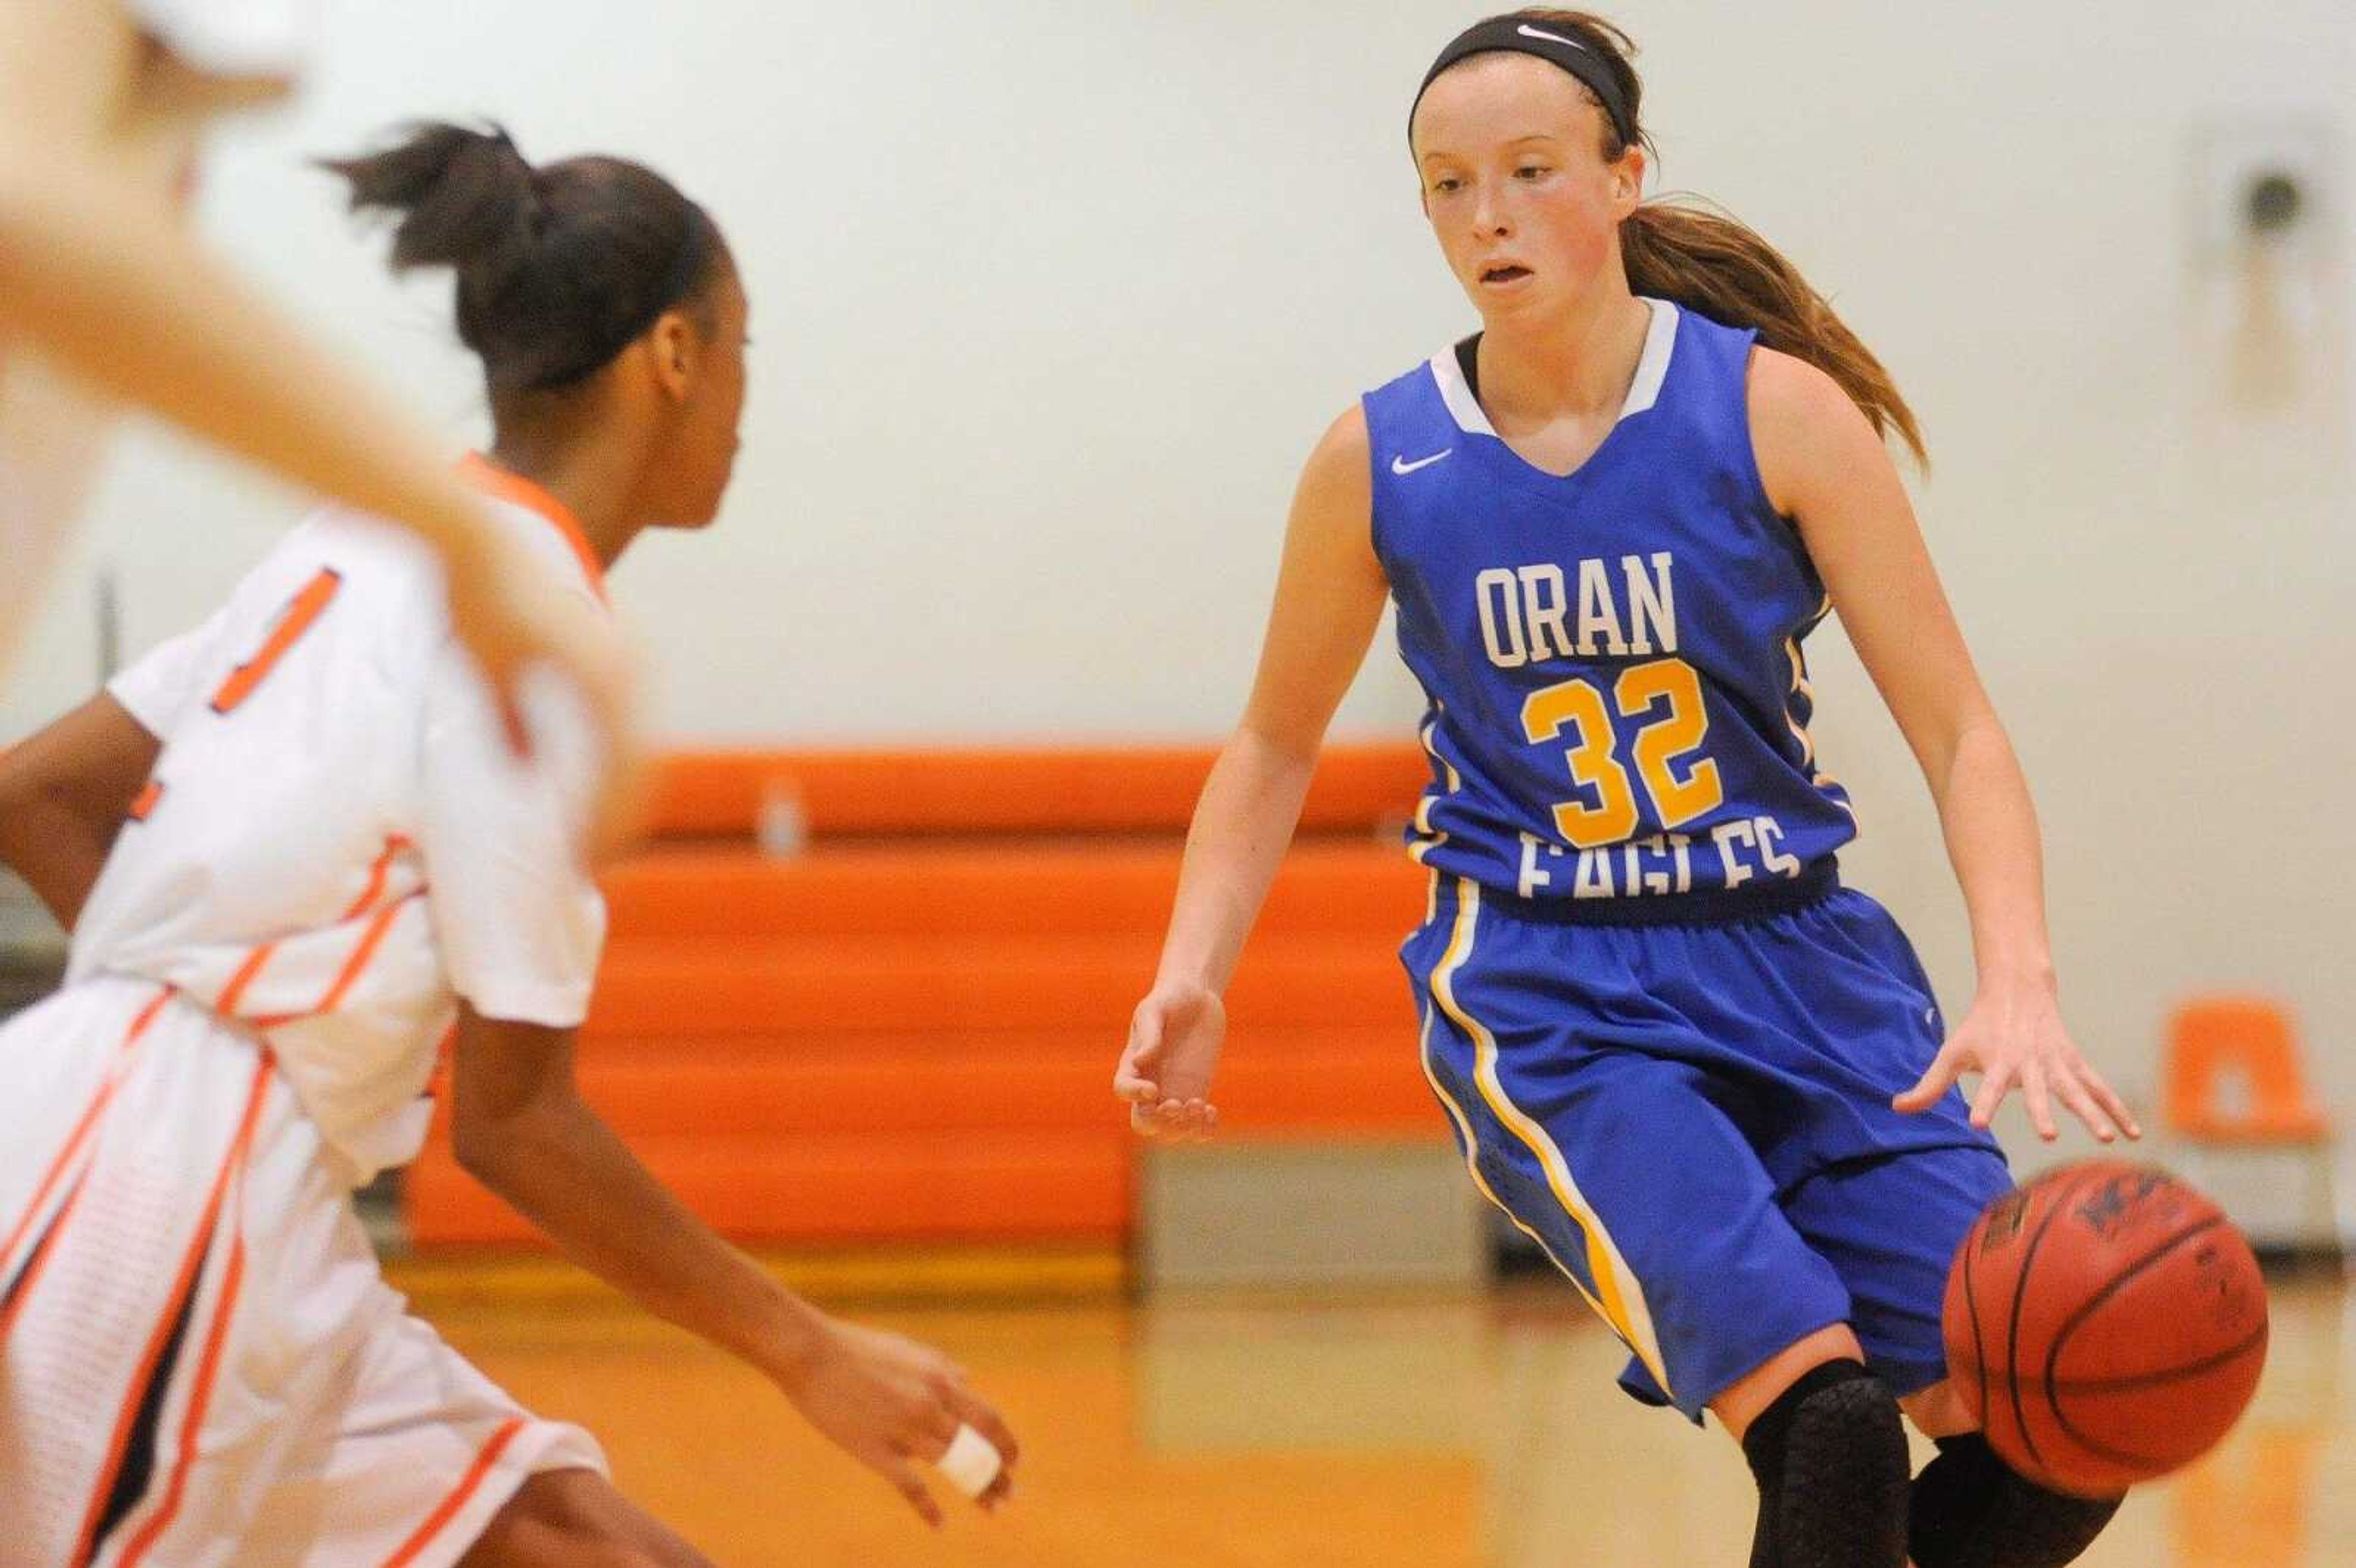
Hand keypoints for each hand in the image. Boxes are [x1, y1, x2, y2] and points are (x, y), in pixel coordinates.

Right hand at [439, 525, 645, 861]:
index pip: (627, 757)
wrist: (473, 551)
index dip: (614, 808)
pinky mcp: (601, 673)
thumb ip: (517, 729)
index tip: (593, 847)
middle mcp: (630, 672)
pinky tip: (583, 826)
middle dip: (619, 824)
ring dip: (612, 821)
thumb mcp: (499, 680)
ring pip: (633, 771)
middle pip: (640, 771)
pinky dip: (601, 796)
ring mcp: (621, 672)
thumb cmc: (482, 605)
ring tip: (588, 859)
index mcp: (612, 673)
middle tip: (595, 866)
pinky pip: (612, 752)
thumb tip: (524, 775)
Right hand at [777, 1317, 1019, 1526]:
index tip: (1014, 1461)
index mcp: (940, 1380)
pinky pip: (911, 1486)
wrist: (811, 1353)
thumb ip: (942, 1366)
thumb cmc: (858, 1348)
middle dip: (999, 1473)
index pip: (987, 1418)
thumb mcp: (909, 1350)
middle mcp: (930, 1406)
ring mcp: (904, 1430)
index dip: (1005, 1442)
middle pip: (978, 1447)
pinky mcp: (876, 1451)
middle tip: (1012, 1495)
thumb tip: (967, 1377)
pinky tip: (939, 1523)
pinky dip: (928, 1508)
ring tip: (993, 1509)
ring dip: (978, 1490)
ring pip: (954, 1467)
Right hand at [1113, 981, 1224, 1139]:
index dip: (1135, 1096)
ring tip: (1199, 1105)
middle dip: (1160, 1123)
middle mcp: (1150, 1084)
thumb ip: (1150, 1034)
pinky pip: (1196, 1126)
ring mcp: (1173, 1092)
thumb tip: (1140, 1061)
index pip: (1123, 1090)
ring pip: (1171, 1132)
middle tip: (1178, 1103)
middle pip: (1144, 1124)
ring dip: (1184, 1129)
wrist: (1198, 999)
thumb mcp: (1156, 1009)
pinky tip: (1211, 1111)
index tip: (1154, 1088)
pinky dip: (1204, 1130)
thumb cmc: (1171, 999)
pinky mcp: (1196, 1094)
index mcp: (1133, 1064)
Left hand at [1892, 977, 2140, 1142]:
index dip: (1981, 1103)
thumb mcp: (1951, 1052)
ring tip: (2108, 1139)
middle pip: (2038, 1091)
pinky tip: (2131, 1134)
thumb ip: (1929, 1085)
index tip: (1977, 1122)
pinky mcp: (2075, 1063)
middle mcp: (2029, 1064)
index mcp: (1998, 1063)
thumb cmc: (1980, 1028)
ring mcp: (2056, 1064)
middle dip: (2042, 1112)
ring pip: (2077, 1091)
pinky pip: (2099, 1088)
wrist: (2017, 991)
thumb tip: (1897, 1108)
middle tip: (2049, 1136)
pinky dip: (2116, 1108)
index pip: (1986, 1087)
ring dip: (2092, 1113)